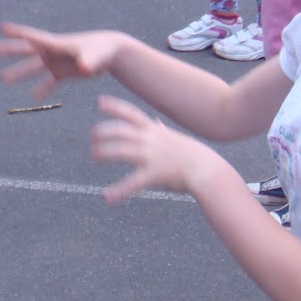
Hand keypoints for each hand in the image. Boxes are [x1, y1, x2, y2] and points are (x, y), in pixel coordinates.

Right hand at [0, 22, 122, 98]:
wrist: (111, 53)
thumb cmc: (103, 50)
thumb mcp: (95, 55)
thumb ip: (88, 62)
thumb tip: (84, 69)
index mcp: (56, 44)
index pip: (34, 37)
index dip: (18, 32)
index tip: (3, 27)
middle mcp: (52, 52)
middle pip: (26, 50)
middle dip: (9, 48)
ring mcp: (56, 62)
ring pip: (33, 68)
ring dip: (19, 73)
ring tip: (3, 78)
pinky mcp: (63, 73)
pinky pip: (49, 82)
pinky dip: (42, 89)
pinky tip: (33, 98)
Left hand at [92, 94, 215, 202]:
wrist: (208, 170)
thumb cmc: (194, 155)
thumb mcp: (176, 138)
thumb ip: (161, 131)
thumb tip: (156, 122)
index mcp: (155, 131)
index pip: (131, 113)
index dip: (114, 106)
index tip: (99, 102)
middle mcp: (151, 140)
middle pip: (120, 130)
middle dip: (103, 131)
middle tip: (92, 138)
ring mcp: (151, 156)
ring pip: (120, 150)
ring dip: (104, 153)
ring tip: (95, 156)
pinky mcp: (154, 174)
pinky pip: (132, 182)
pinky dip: (119, 191)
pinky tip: (108, 197)